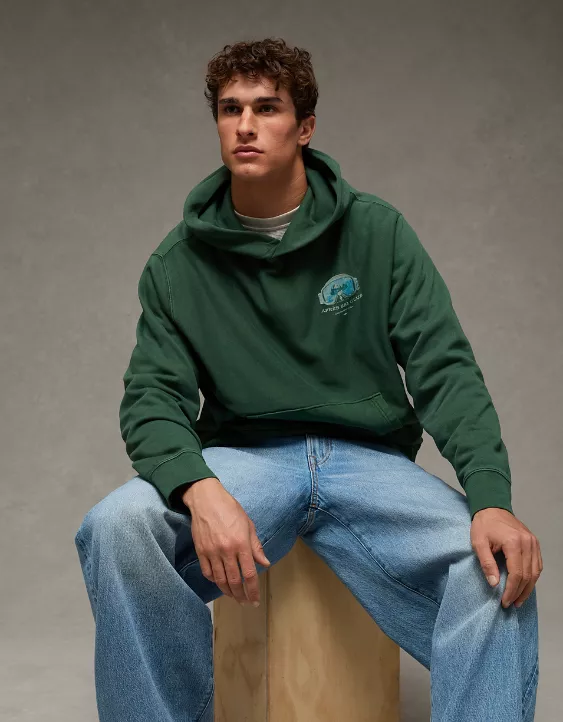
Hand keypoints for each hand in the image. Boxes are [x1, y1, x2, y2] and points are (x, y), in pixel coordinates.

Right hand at [182, 478, 270, 605]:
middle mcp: (226, 550)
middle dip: (241, 596)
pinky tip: (220, 583)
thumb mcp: (248, 525)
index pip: (249, 574)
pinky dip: (214, 581)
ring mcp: (212, 552)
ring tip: (234, 596)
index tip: (255, 600)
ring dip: (227, 592)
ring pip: (220, 580)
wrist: (207, 500)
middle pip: (234, 581)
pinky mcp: (201, 551)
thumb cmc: (230, 509)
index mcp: (241, 543)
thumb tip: (264, 563)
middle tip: (245, 603)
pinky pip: (207, 572)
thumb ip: (256, 546)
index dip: (253, 590)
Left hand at [470, 507, 542, 607]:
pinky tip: (525, 586)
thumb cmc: (484, 525)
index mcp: (514, 543)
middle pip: (528, 575)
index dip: (511, 590)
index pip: (517, 573)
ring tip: (518, 600)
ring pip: (535, 572)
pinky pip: (537, 564)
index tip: (504, 601)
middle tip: (511, 604)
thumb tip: (494, 584)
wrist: (492, 508)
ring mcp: (533, 542)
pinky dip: (533, 577)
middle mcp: (528, 543)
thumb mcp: (478, 543)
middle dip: (519, 592)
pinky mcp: (534, 543)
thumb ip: (486, 563)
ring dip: (528, 588)